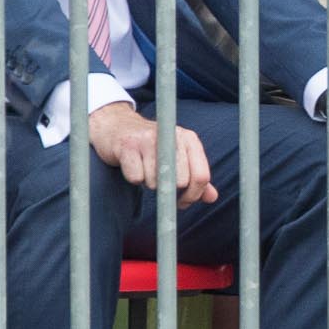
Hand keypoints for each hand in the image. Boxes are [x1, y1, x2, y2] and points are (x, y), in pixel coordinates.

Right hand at [86, 102, 217, 206]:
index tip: (182, 202)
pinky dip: (133, 178)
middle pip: (181, 181)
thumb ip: (196, 177)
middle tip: (159, 184)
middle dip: (169, 190)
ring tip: (144, 168)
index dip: (194, 195)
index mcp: (188, 138)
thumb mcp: (178, 156)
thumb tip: (212, 197)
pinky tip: (132, 164)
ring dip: (149, 182)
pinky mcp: (127, 146)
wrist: (116, 126)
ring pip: (156, 182)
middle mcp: (171, 135)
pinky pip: (136, 178)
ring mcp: (148, 139)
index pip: (201, 175)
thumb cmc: (151, 146)